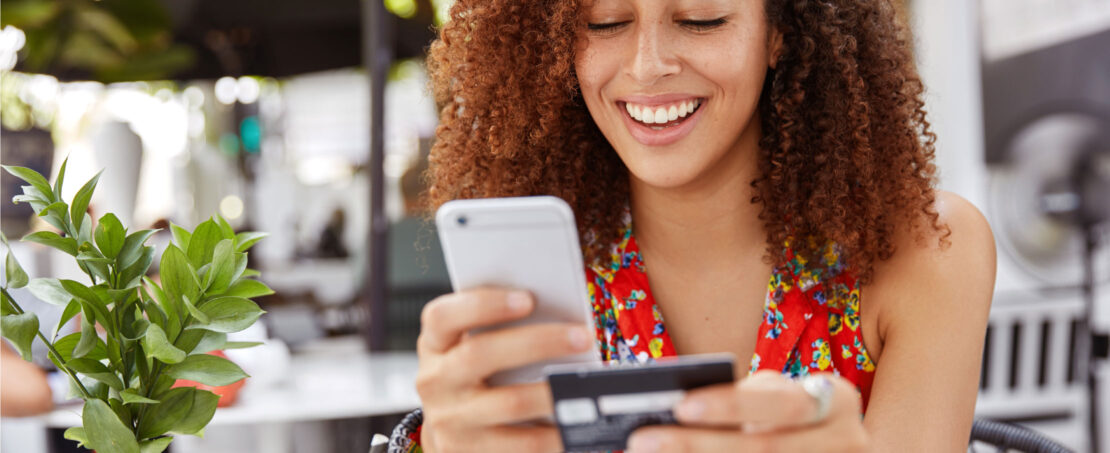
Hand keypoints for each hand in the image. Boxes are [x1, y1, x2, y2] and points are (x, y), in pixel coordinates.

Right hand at [414, 288, 592, 452]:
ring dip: (552, 392)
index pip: (443, 316)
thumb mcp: (471, 345)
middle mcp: (435, 380)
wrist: (451, 431)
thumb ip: (500, 328)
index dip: (484, 305)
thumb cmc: (473, 376)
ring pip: (508, 403)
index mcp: (436, 343)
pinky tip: (575, 423)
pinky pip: (521, 445)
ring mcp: (449, 420)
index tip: (528, 299)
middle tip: (581, 337)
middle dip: (537, 343)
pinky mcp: (468, 452)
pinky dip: (553, 434)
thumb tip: (558, 317)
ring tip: (584, 383)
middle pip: (481, 355)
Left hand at [627, 371, 870, 451]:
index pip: (781, 403)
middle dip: (699, 445)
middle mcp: (848, 442)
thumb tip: (677, 409)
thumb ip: (746, 399)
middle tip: (642, 440)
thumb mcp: (782, 398)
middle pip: (766, 448)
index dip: (731, 405)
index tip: (680, 406)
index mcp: (838, 400)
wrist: (835, 450)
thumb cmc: (794, 418)